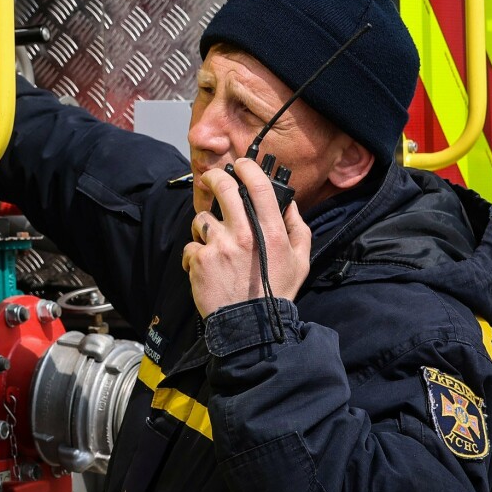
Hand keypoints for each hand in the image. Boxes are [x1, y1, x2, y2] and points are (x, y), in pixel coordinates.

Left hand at [182, 157, 311, 318]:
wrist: (250, 326)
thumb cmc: (276, 293)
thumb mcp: (300, 261)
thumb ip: (298, 228)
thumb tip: (289, 204)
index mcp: (270, 233)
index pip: (258, 187)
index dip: (247, 168)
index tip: (241, 165)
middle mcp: (244, 235)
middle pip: (223, 189)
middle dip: (215, 178)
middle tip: (212, 179)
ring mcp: (220, 246)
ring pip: (202, 219)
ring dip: (204, 228)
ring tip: (213, 244)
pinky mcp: (200, 260)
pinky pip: (191, 246)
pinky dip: (195, 255)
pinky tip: (206, 268)